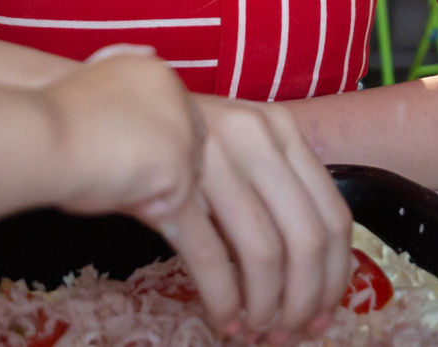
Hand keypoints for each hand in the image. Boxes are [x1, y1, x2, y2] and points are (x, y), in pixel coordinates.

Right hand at [41, 50, 205, 224]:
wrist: (42, 135)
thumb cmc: (56, 114)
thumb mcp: (95, 74)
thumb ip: (127, 73)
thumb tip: (150, 51)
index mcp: (154, 70)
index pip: (177, 116)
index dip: (152, 144)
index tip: (119, 152)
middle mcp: (176, 93)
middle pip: (189, 147)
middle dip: (160, 167)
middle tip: (117, 172)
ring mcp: (180, 129)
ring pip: (184, 177)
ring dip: (152, 187)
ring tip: (110, 177)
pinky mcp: (177, 164)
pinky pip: (175, 204)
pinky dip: (150, 209)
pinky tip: (117, 191)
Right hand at [190, 97, 352, 341]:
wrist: (100, 113)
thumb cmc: (172, 136)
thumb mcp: (237, 144)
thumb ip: (275, 186)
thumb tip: (309, 269)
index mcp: (280, 129)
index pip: (334, 215)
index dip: (336, 276)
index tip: (325, 312)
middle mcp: (255, 137)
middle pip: (307, 241)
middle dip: (304, 300)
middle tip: (290, 334)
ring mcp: (214, 158)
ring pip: (264, 253)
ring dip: (265, 306)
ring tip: (253, 331)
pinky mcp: (172, 187)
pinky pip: (212, 258)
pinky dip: (224, 299)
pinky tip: (224, 319)